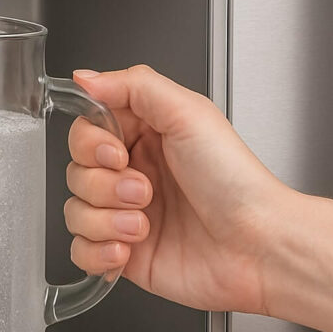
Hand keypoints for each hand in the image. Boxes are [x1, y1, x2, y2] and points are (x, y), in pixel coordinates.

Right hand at [65, 66, 292, 313]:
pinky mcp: (124, 255)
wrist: (257, 247)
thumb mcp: (189, 113)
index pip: (86, 129)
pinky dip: (98, 251)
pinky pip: (80, 251)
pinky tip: (128, 249)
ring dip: (105, 220)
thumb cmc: (236, 183)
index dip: (92, 143)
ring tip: (143, 223)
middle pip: (76, 171)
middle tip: (143, 191)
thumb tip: (85, 77)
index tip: (117, 153)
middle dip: (103, 185)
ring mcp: (126, 215)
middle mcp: (133, 173)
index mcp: (146, 135)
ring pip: (75, 212)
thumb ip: (133, 85)